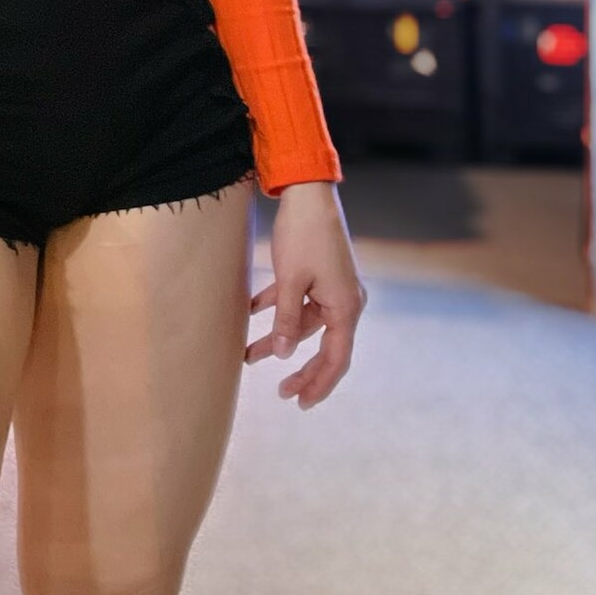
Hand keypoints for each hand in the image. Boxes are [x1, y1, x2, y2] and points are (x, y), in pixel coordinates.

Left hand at [246, 182, 366, 407]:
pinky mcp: (317, 274)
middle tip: (281, 393)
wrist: (307, 192)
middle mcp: (345, 301)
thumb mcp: (290, 281)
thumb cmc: (303, 235)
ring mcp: (332, 287)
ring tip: (249, 353)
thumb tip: (285, 354)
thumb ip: (288, 320)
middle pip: (324, 346)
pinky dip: (277, 308)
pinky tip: (250, 312)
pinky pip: (298, 300)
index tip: (299, 402)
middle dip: (302, 370)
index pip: (336, 359)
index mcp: (346, 307)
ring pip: (304, 322)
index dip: (318, 384)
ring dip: (279, 336)